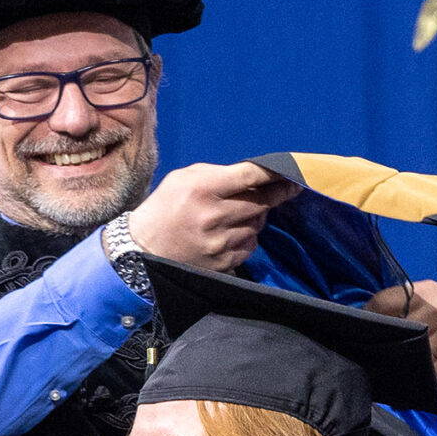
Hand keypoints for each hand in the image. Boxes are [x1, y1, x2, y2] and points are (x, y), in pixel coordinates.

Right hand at [128, 162, 301, 272]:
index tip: (292, 173)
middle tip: (286, 190)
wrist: (143, 249)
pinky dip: (247, 236)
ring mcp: (219, 242)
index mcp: (203, 189)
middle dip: (276, 195)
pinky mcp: (222, 262)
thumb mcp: (184, 178)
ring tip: (240, 214)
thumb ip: (218, 174)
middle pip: (261, 202)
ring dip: (256, 217)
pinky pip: (250, 245)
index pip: (250, 177)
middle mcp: (213, 216)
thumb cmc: (165, 207)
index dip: (275, 173)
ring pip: (257, 224)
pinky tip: (232, 232)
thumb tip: (254, 176)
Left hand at [365, 280, 436, 389]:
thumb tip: (370, 333)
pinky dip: (423, 384)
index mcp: (428, 292)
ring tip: (400, 378)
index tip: (359, 337)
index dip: (367, 321)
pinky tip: (418, 389)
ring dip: (404, 370)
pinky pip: (432, 373)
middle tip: (377, 364)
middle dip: (385, 349)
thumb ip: (410, 315)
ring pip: (414, 354)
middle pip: (396, 329)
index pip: (384, 301)